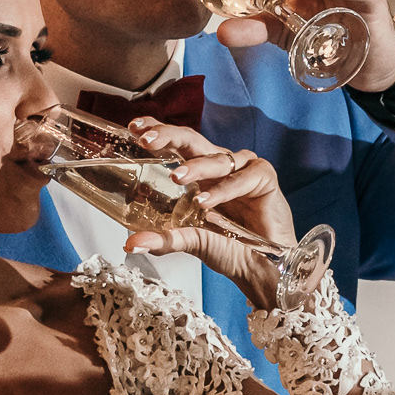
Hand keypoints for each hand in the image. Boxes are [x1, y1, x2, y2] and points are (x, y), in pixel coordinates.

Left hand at [123, 119, 298, 308]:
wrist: (262, 267)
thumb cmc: (229, 246)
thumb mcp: (189, 240)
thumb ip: (162, 239)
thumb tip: (131, 244)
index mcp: (198, 171)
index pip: (175, 143)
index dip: (157, 130)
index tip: (133, 127)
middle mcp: (218, 165)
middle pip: (192, 140)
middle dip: (169, 136)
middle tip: (148, 141)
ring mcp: (242, 168)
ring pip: (216, 158)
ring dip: (195, 167)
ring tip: (177, 178)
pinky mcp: (263, 177)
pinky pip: (242, 177)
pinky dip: (223, 190)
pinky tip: (207, 201)